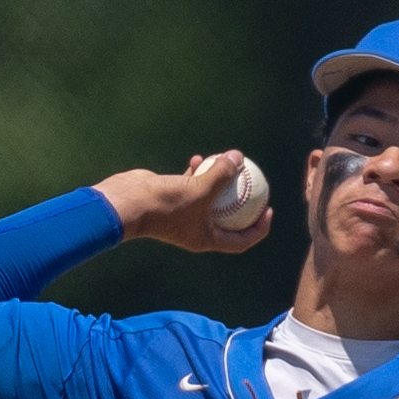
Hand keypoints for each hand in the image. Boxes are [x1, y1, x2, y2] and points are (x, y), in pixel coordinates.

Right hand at [95, 151, 272, 254]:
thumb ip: (222, 174)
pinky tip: (199, 158)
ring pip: (209, 198)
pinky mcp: (173, 199)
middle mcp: (197, 229)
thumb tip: (239, 157)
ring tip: (227, 164)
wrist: (130, 203)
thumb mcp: (201, 189)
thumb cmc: (167, 204)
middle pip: (229, 219)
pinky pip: (191, 186)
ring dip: (218, 181)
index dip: (259, 228)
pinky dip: (196, 173)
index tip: (268, 209)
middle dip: (243, 202)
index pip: (241, 240)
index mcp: (207, 239)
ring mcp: (185, 214)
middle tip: (255, 185)